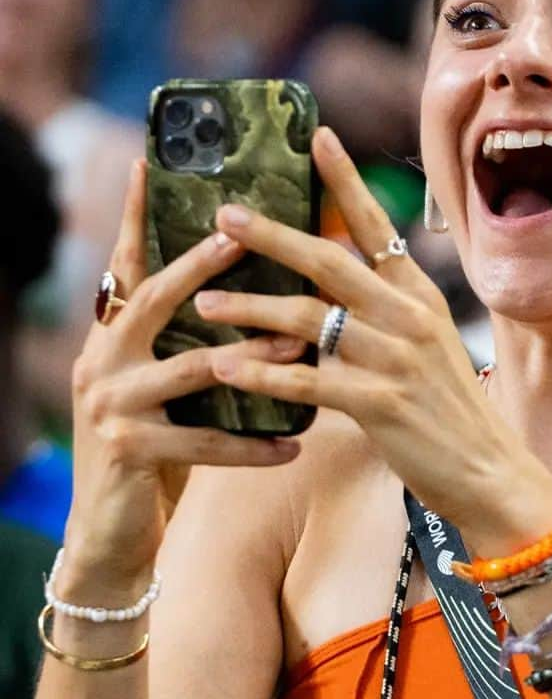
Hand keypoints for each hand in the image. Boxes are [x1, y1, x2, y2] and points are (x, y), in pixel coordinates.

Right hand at [62, 161, 306, 592]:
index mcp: (114, 338)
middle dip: (199, 267)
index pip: (127, 266)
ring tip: (300, 350)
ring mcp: (110, 405)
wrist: (111, 535)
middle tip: (241, 239)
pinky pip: (203, 444)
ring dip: (250, 359)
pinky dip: (252, 446)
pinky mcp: (127, 451)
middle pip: (153, 299)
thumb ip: (189, 346)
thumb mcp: (167, 392)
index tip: (149, 163)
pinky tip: (295, 446)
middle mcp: (103, 360)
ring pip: (188, 369)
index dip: (135, 216)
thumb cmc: (155, 455)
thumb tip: (256, 302)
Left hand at [198, 128, 551, 549]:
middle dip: (271, 236)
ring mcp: (397, 358)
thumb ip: (387, 314)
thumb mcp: (430, 348)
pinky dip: (263, 375)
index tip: (318, 136)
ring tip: (202, 304)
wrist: (488, 472)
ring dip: (249, 309)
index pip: (378, 226)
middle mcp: (410, 317)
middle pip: (329, 262)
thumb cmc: (450, 413)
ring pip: (308, 320)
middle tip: (224, 215)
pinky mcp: (382, 403)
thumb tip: (332, 290)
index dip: (347, 180)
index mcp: (420, 296)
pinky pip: (309, 380)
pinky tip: (227, 369)